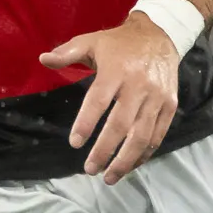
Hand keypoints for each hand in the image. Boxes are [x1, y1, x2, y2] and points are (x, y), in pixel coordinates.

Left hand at [42, 10, 181, 183]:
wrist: (161, 35)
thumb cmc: (119, 43)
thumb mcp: (91, 41)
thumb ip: (67, 53)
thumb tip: (43, 59)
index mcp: (116, 70)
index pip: (98, 101)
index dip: (86, 123)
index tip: (75, 143)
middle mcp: (139, 85)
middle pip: (121, 125)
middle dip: (104, 151)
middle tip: (89, 169)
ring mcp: (157, 97)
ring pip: (142, 135)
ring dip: (125, 160)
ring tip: (109, 177)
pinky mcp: (170, 105)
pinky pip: (158, 134)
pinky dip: (144, 153)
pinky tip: (130, 165)